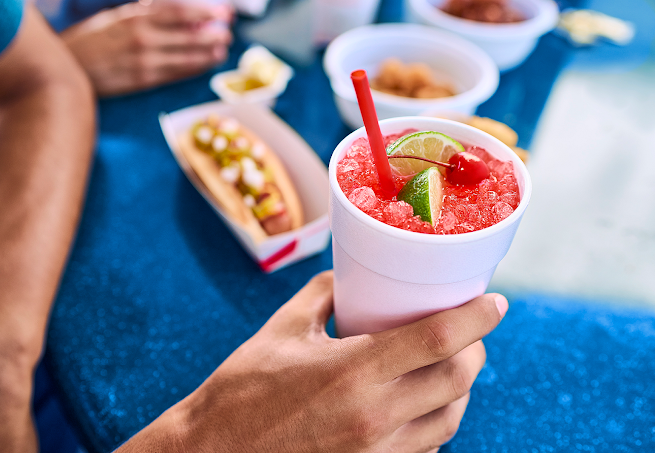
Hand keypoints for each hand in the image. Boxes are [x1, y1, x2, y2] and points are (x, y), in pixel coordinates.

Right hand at [60, 1, 232, 96]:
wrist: (70, 67)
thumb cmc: (93, 40)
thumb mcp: (117, 18)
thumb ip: (146, 14)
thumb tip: (179, 12)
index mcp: (136, 17)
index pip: (180, 11)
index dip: (206, 10)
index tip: (223, 11)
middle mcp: (143, 38)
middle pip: (189, 35)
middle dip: (213, 33)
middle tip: (228, 32)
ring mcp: (145, 61)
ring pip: (187, 57)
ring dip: (209, 54)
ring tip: (222, 50)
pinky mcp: (144, 80)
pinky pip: (176, 73)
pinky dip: (194, 67)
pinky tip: (206, 64)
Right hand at [118, 271, 507, 452]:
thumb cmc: (242, 389)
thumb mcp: (282, 330)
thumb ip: (323, 295)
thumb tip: (350, 276)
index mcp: (352, 371)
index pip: (437, 339)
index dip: (476, 317)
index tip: (495, 303)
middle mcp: (373, 415)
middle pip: (456, 380)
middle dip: (475, 351)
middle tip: (470, 332)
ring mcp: (376, 451)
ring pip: (449, 419)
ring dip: (462, 389)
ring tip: (452, 365)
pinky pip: (426, 448)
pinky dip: (437, 421)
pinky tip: (423, 404)